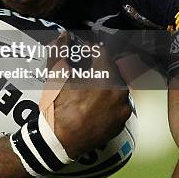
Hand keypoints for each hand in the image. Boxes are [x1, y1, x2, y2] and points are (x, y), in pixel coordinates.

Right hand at [52, 31, 131, 158]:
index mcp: (106, 78)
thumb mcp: (56, 76)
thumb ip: (60, 52)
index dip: (92, 46)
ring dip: (106, 81)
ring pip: (117, 87)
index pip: (103, 52)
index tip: (85, 46)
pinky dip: (109, 99)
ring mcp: (122, 109)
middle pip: (113, 69)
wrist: (60, 142)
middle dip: (100, 64)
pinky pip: (118, 104)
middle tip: (87, 64)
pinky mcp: (121, 123)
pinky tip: (95, 101)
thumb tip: (63, 36)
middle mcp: (120, 92)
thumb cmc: (58, 107)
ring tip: (90, 83)